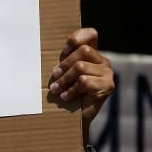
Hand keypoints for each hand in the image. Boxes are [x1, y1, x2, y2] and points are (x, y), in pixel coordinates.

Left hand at [49, 27, 114, 142]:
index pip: (91, 34)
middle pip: (84, 50)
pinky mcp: (108, 86)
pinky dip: (71, 90)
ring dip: (65, 79)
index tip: (64, 49)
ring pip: (81, 67)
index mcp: (93, 54)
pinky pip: (85, 82)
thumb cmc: (66, 92)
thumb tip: (43, 47)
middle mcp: (103, 61)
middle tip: (54, 75)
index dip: (77, 37)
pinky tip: (65, 96)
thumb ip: (64, 60)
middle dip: (65, 63)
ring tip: (55, 89)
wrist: (77, 118)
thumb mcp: (64, 73)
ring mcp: (108, 73)